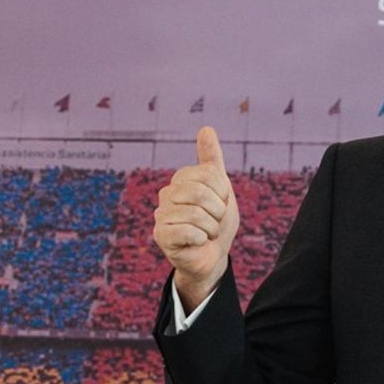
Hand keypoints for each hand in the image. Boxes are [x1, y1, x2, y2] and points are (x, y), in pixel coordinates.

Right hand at [153, 126, 238, 309]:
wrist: (214, 255)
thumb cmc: (217, 221)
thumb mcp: (221, 189)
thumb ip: (212, 160)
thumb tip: (206, 128)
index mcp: (181, 179)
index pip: (209, 174)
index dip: (223, 193)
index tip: (220, 203)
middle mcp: (167, 194)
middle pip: (200, 193)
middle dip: (217, 212)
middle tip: (214, 221)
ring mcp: (161, 214)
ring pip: (196, 214)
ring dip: (211, 228)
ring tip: (206, 233)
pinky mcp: (160, 235)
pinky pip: (189, 231)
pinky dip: (201, 239)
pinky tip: (197, 243)